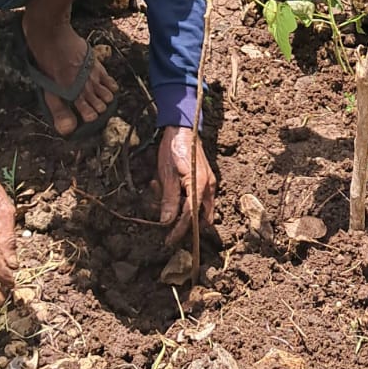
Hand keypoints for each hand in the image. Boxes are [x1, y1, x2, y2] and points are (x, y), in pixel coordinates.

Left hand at [155, 126, 215, 246]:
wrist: (182, 127)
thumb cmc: (174, 147)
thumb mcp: (166, 174)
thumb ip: (168, 199)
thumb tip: (167, 222)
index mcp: (200, 184)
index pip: (190, 216)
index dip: (179, 230)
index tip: (169, 241)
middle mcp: (208, 186)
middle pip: (199, 216)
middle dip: (181, 220)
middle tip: (164, 219)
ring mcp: (208, 183)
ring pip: (196, 207)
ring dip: (178, 206)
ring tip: (158, 190)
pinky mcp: (203, 179)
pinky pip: (194, 196)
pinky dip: (180, 197)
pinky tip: (164, 186)